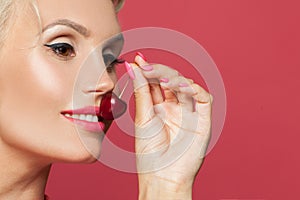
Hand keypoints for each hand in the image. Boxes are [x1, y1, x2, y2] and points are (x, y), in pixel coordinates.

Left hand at [128, 53, 212, 198]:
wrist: (162, 176)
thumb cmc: (150, 152)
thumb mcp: (143, 118)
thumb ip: (142, 92)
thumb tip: (133, 68)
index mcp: (160, 108)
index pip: (155, 83)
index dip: (149, 70)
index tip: (139, 58)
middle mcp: (175, 107)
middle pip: (171, 80)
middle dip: (159, 70)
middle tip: (146, 66)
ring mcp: (189, 112)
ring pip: (187, 85)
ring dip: (174, 78)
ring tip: (161, 79)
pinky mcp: (203, 119)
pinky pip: (203, 98)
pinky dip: (194, 89)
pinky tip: (181, 87)